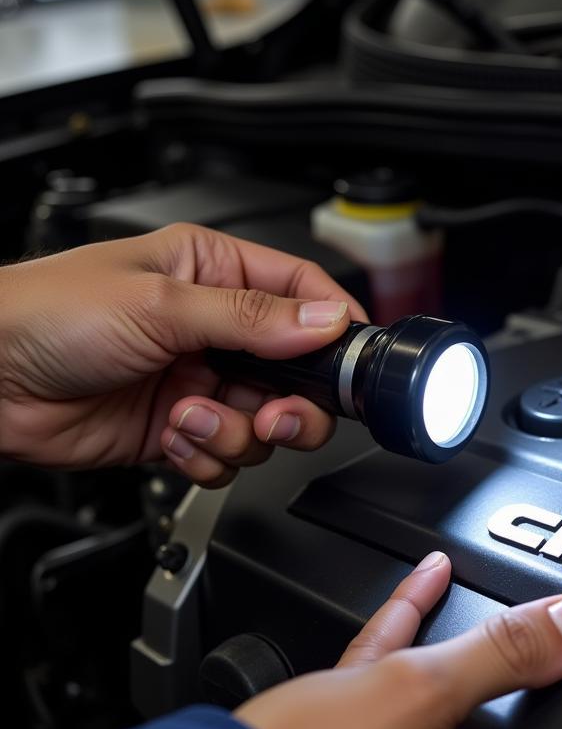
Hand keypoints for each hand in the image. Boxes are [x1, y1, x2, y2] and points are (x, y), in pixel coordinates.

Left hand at [0, 223, 367, 486]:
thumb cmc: (47, 314)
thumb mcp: (161, 304)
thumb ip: (252, 317)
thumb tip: (324, 321)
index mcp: (215, 273)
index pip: (303, 295)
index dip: (334, 329)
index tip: (348, 364)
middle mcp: (215, 328)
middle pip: (299, 374)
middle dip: (293, 405)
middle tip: (274, 414)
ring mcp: (201, 380)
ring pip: (267, 424)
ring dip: (235, 432)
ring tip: (191, 416)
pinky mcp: (182, 429)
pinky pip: (229, 455)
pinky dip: (207, 455)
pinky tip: (172, 436)